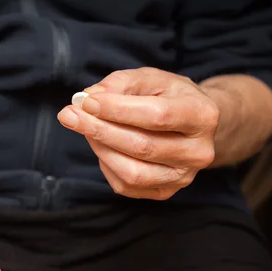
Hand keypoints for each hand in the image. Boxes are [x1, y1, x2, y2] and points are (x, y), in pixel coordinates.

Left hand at [58, 67, 219, 199]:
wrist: (193, 125)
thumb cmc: (169, 96)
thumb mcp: (151, 78)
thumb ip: (120, 84)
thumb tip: (88, 97)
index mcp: (202, 115)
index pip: (156, 116)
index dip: (117, 110)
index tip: (86, 101)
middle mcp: (198, 152)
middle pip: (142, 146)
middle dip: (99, 130)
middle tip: (69, 115)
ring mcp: (183, 177)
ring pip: (133, 172)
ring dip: (100, 149)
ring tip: (84, 128)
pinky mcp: (165, 192)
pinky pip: (126, 185)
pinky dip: (106, 165)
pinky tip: (101, 145)